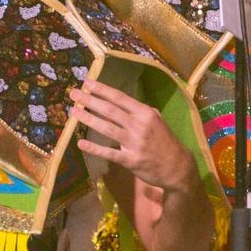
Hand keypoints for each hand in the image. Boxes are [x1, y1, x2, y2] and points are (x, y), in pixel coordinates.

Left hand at [72, 80, 196, 190]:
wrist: (177, 167)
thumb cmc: (165, 141)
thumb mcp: (156, 120)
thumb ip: (139, 111)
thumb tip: (119, 102)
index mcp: (145, 113)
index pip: (120, 98)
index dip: (102, 90)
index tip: (87, 83)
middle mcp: (139, 126)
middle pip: (110, 110)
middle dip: (90, 101)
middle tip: (74, 94)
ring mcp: (135, 143)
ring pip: (107, 128)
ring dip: (88, 119)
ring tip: (74, 112)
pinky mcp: (131, 160)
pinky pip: (109, 153)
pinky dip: (94, 148)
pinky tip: (81, 143)